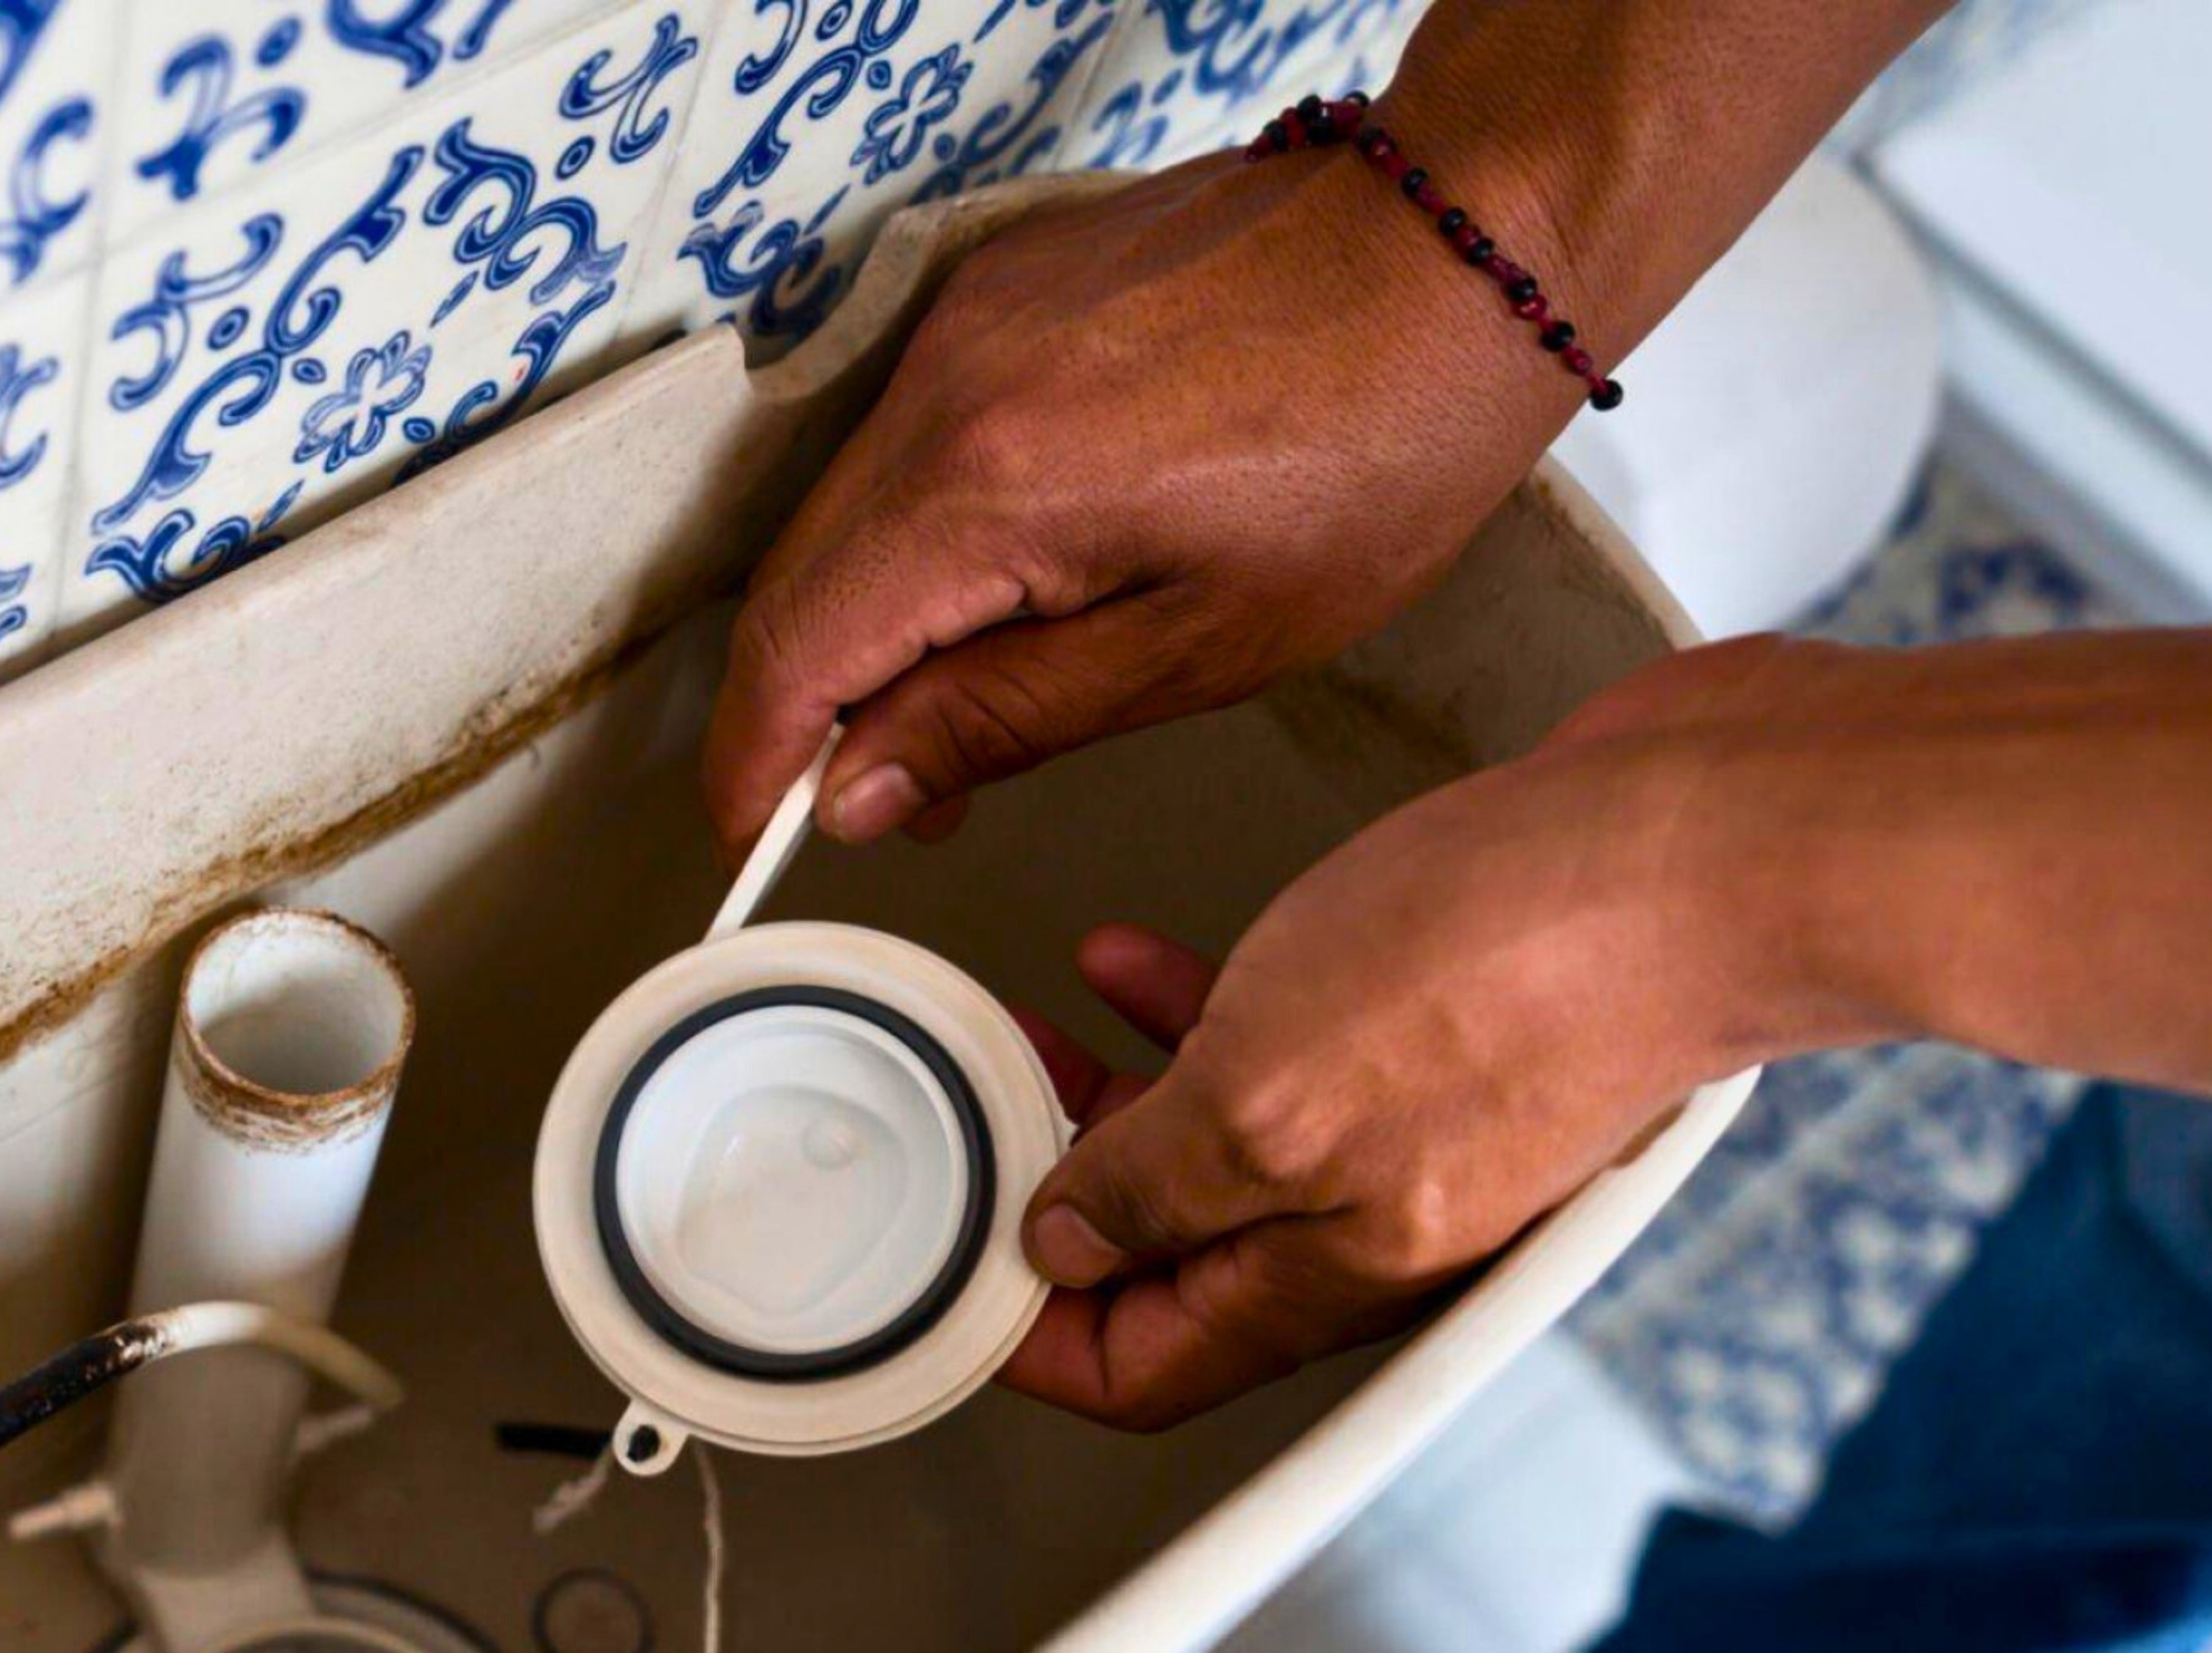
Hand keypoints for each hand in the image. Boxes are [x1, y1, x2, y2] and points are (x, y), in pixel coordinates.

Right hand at [702, 146, 1579, 854]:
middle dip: (813, 709)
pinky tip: (1009, 575)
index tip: (753, 844)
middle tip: (885, 803)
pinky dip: (920, 527)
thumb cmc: (1375, 452)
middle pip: (798, 582)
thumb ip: (1003, 722)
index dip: (756, 765)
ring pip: (844, 509)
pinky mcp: (995, 290)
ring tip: (966, 698)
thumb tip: (858, 795)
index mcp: (987, 489)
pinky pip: (904, 436)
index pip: (796, 652)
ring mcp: (960, 323)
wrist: (1458, 249)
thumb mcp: (1203, 645)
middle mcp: (941, 389)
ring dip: (870, 619)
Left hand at [998, 639, 1815, 1430]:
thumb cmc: (1525, 962)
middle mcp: (1371, 1224)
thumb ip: (1155, 1181)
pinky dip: (1187, 1014)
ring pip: (1213, 1151)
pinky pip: (1275, 1048)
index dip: (1027, 1339)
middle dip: (1049, 1207)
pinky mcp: (1435, 1024)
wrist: (1711, 842)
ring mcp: (1408, 1126)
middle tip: (963, 1137)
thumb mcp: (1266, 1092)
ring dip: (1104, 1104)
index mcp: (1329, 1278)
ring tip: (1014, 1043)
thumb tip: (1065, 1240)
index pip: (1141, 1373)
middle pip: (1168, 1267)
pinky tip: (1122, 961)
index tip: (943, 1276)